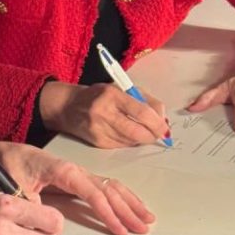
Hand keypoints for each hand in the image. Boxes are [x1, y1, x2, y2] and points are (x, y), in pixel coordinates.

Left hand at [0, 142, 155, 234]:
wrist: (2, 151)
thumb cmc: (9, 165)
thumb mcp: (15, 186)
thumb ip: (32, 204)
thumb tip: (48, 224)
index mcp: (64, 171)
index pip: (94, 194)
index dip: (108, 213)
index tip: (120, 230)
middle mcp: (76, 170)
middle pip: (109, 190)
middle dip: (127, 210)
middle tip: (143, 228)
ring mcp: (78, 173)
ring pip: (111, 186)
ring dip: (130, 202)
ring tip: (146, 218)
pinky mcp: (76, 178)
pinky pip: (104, 187)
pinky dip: (121, 197)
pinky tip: (130, 206)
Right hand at [38, 81, 168, 148]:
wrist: (69, 107)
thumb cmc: (101, 95)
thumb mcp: (122, 89)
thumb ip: (146, 101)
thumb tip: (163, 119)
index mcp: (112, 94)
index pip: (141, 112)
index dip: (157, 123)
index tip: (165, 128)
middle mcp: (103, 112)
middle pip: (136, 131)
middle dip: (152, 135)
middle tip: (159, 134)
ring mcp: (98, 129)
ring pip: (131, 141)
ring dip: (142, 139)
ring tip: (144, 132)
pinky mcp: (97, 142)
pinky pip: (122, 146)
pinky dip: (130, 142)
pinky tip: (129, 135)